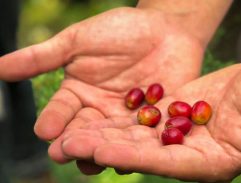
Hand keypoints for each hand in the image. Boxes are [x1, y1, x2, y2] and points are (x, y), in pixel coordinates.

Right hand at [0, 8, 202, 140]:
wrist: (167, 29)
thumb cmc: (121, 30)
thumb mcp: (79, 41)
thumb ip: (43, 57)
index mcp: (79, 94)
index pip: (61, 111)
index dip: (53, 120)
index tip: (44, 131)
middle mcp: (100, 111)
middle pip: (86, 132)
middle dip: (76, 142)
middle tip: (66, 152)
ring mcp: (127, 119)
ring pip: (113, 140)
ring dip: (104, 150)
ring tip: (95, 161)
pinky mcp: (154, 122)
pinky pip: (144, 138)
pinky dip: (137, 148)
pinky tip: (131, 159)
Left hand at [57, 62, 240, 182]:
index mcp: (210, 163)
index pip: (166, 164)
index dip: (135, 157)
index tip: (102, 151)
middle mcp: (189, 153)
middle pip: (143, 152)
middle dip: (107, 146)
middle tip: (67, 145)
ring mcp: (180, 133)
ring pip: (137, 134)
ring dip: (105, 132)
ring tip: (70, 131)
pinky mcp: (176, 113)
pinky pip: (144, 115)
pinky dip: (121, 115)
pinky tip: (95, 112)